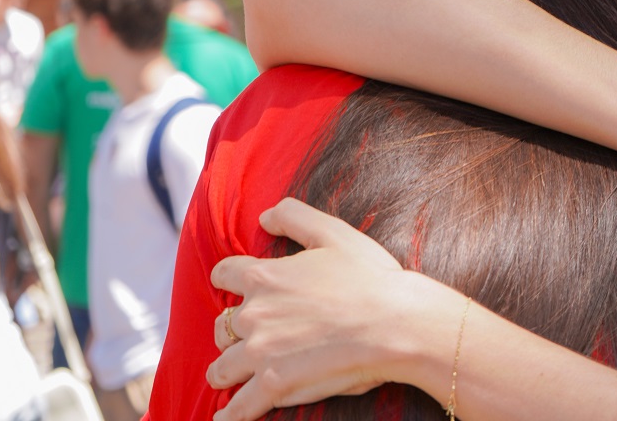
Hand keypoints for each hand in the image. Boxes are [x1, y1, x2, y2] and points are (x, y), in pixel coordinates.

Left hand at [206, 198, 434, 420]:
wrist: (396, 323)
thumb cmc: (371, 276)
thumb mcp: (333, 232)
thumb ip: (294, 216)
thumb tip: (264, 217)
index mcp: (264, 276)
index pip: (224, 275)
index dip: (228, 279)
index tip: (233, 287)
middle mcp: (254, 314)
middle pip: (221, 325)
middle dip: (230, 330)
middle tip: (244, 337)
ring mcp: (261, 352)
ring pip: (223, 366)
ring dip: (225, 371)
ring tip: (229, 377)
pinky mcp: (274, 385)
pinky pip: (240, 406)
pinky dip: (232, 414)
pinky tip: (227, 418)